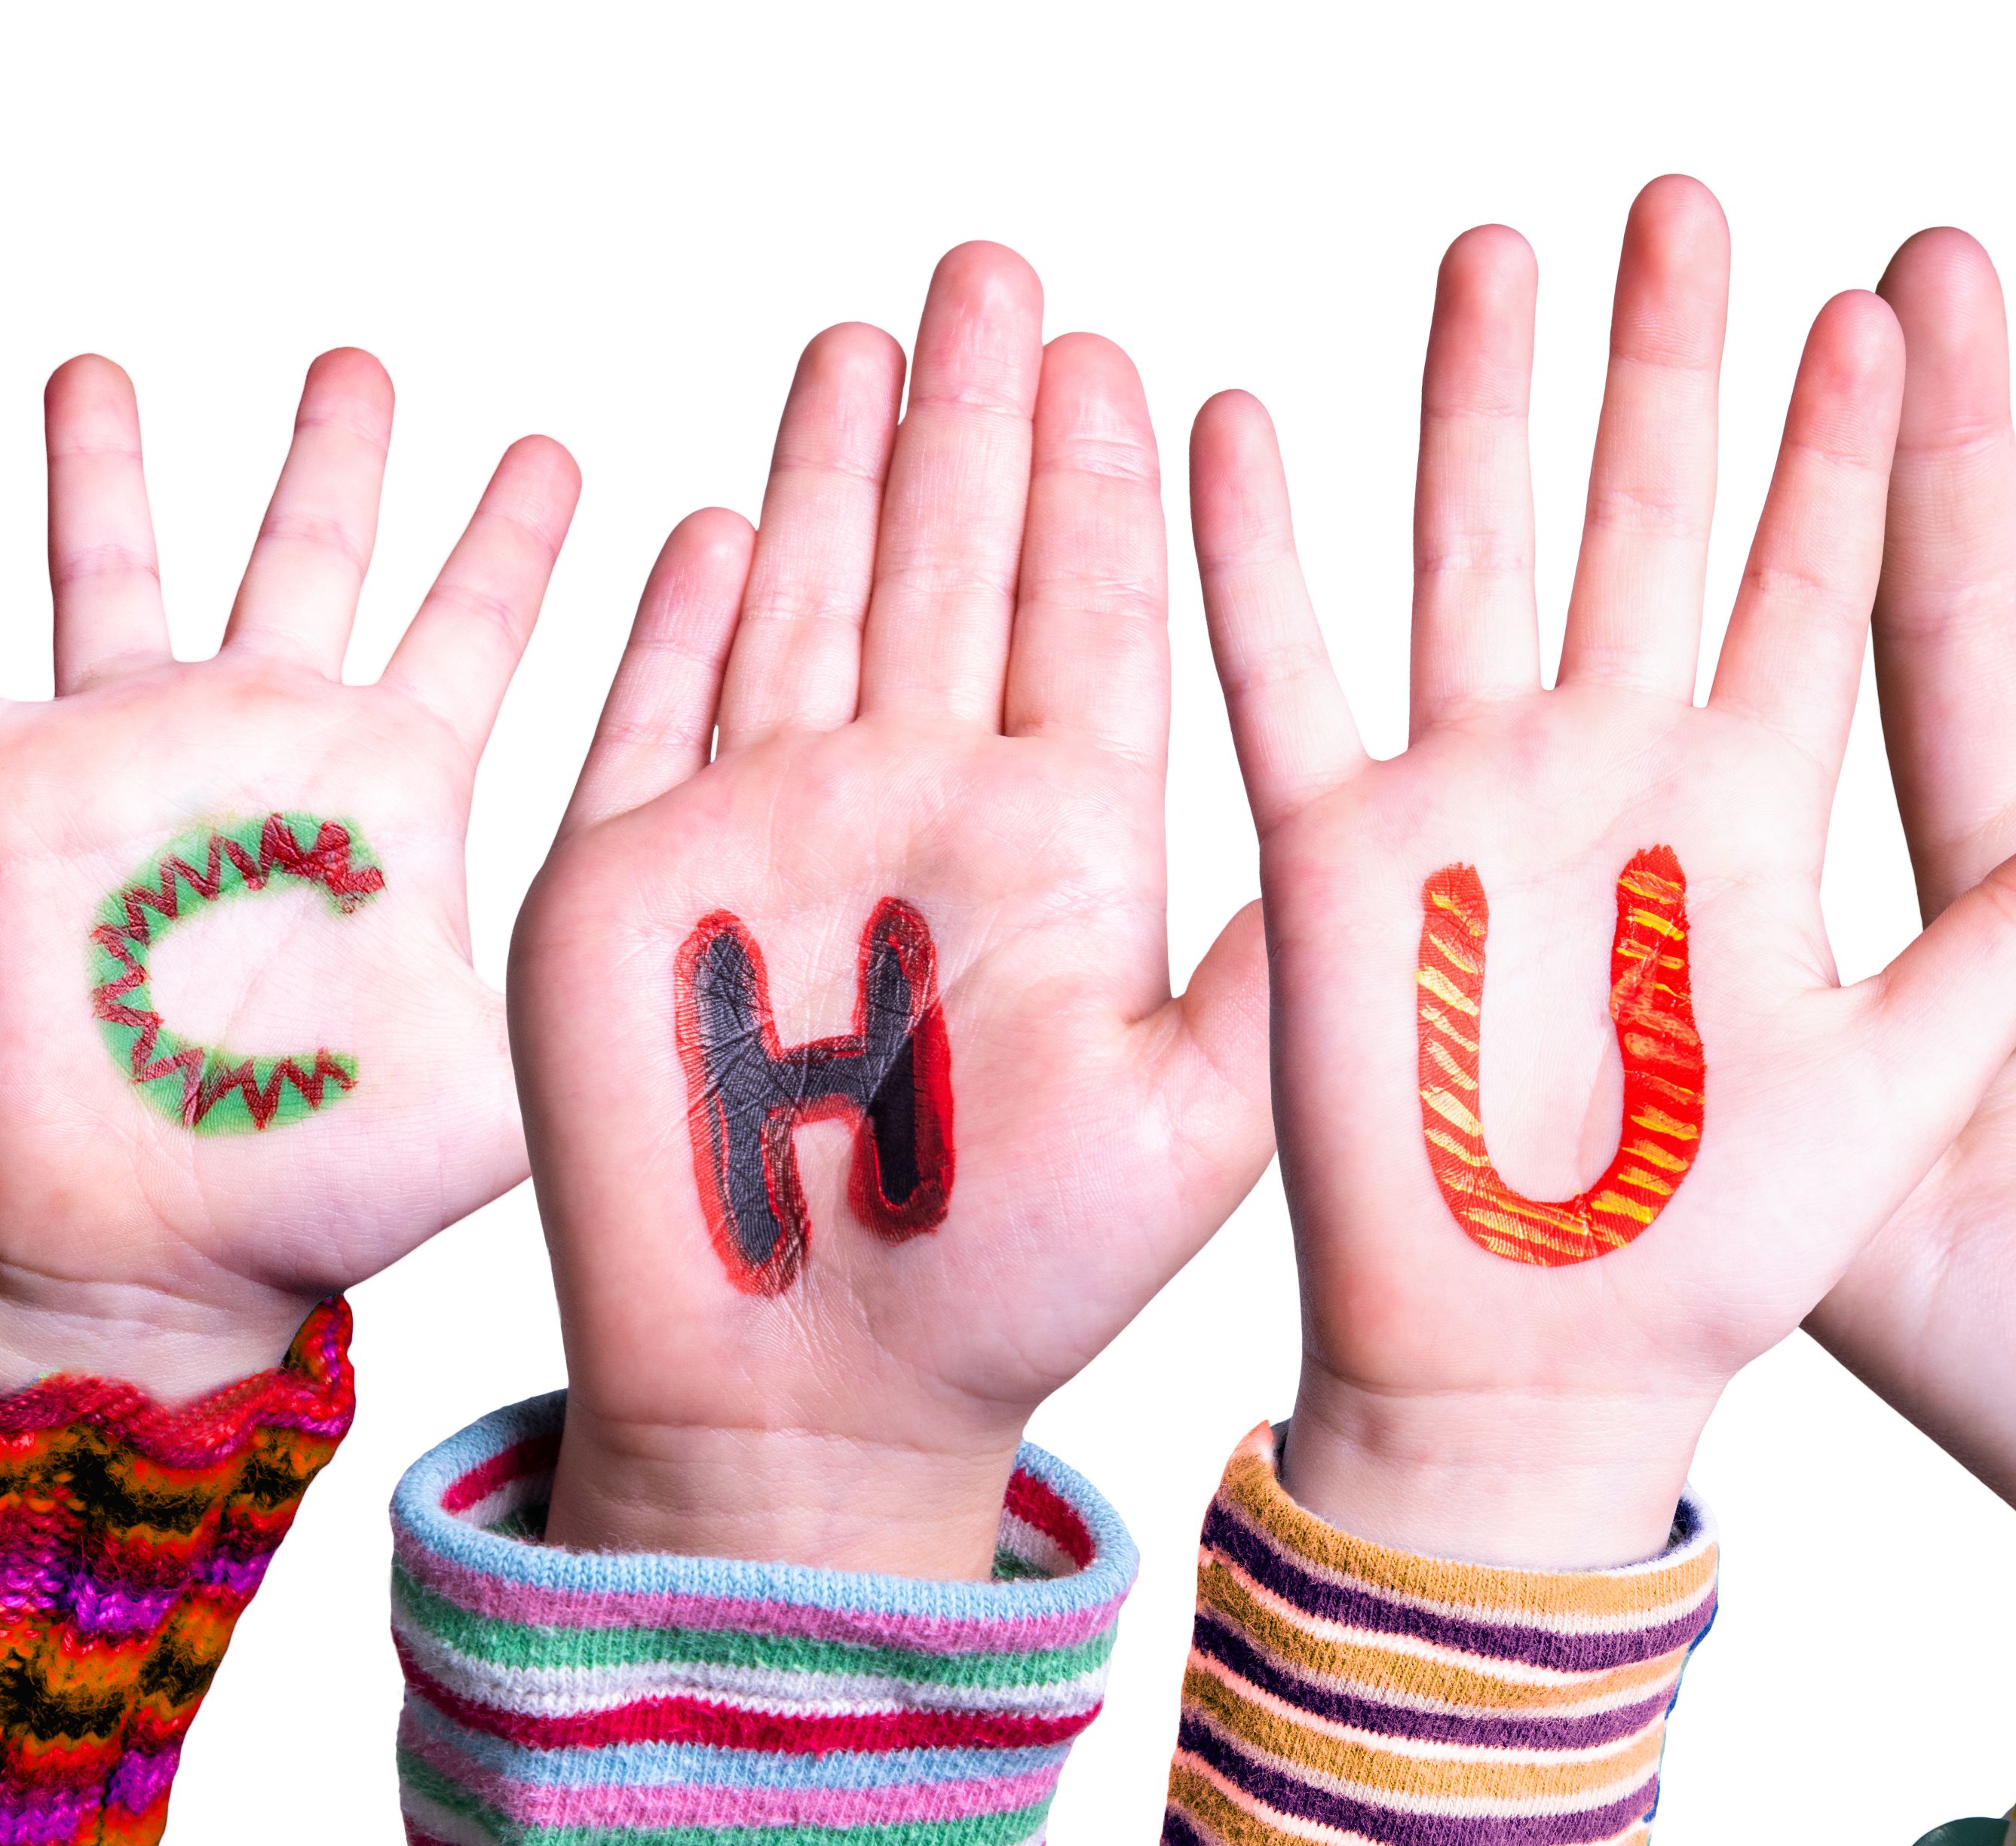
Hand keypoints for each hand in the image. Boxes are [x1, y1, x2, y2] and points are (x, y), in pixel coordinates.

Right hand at [0, 351, 569, 1393]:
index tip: (565, 444)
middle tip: (361, 358)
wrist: (159, 1257)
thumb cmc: (330, 1185)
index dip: (522, 539)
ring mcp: (126, 761)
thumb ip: (590, 962)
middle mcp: (263, 744)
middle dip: (335, 454)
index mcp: (395, 791)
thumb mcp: (508, 1065)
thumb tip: (722, 901)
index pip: (477, 623)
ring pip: (114, 567)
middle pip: (309, 552)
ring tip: (94, 364)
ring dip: (101, 467)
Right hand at [511, 246, 1268, 1577]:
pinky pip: (657, 708)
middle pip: (950, 563)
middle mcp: (919, 814)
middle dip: (970, 415)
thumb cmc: (1011, 1289)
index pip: (1084, 617)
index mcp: (1059, 848)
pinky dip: (683, 612)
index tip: (1116, 353)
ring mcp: (771, 836)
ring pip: (812, 598)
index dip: (1093, 484)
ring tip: (874, 332)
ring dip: (839, 466)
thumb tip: (1385, 813)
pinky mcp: (630, 884)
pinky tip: (724, 509)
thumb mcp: (1194, 1120)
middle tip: (1001, 268)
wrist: (812, 1407)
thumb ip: (1270, 963)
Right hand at [1194, 177, 2015, 1569]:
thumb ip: (2015, 955)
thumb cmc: (1711, 1265)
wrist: (1534, 1382)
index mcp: (1749, 812)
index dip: (1844, 448)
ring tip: (1497, 250)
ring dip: (1480, 403)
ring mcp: (1469, 798)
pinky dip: (1254, 556)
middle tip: (1689, 205)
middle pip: (1642, 515)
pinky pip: (1285, 675)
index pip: (1808, 581)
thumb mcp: (1903, 1098)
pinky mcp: (1334, 857)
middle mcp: (1612, 771)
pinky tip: (1236, 421)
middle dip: (1665, 360)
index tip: (1892, 297)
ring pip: (1474, 547)